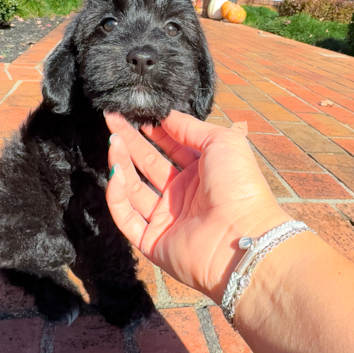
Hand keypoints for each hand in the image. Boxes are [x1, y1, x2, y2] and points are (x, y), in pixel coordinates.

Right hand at [105, 110, 288, 302]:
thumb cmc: (240, 186)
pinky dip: (117, 195)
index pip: (171, 146)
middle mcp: (183, 194)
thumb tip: (165, 115)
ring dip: (121, 163)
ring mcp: (166, 218)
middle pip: (149, 163)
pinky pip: (126, 216)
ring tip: (113, 141)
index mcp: (202, 172)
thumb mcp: (222, 142)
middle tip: (111, 119)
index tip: (134, 112)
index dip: (154, 130)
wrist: (242, 237)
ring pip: (134, 188)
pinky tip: (116, 173)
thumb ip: (191, 127)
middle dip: (130, 141)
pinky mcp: (152, 240)